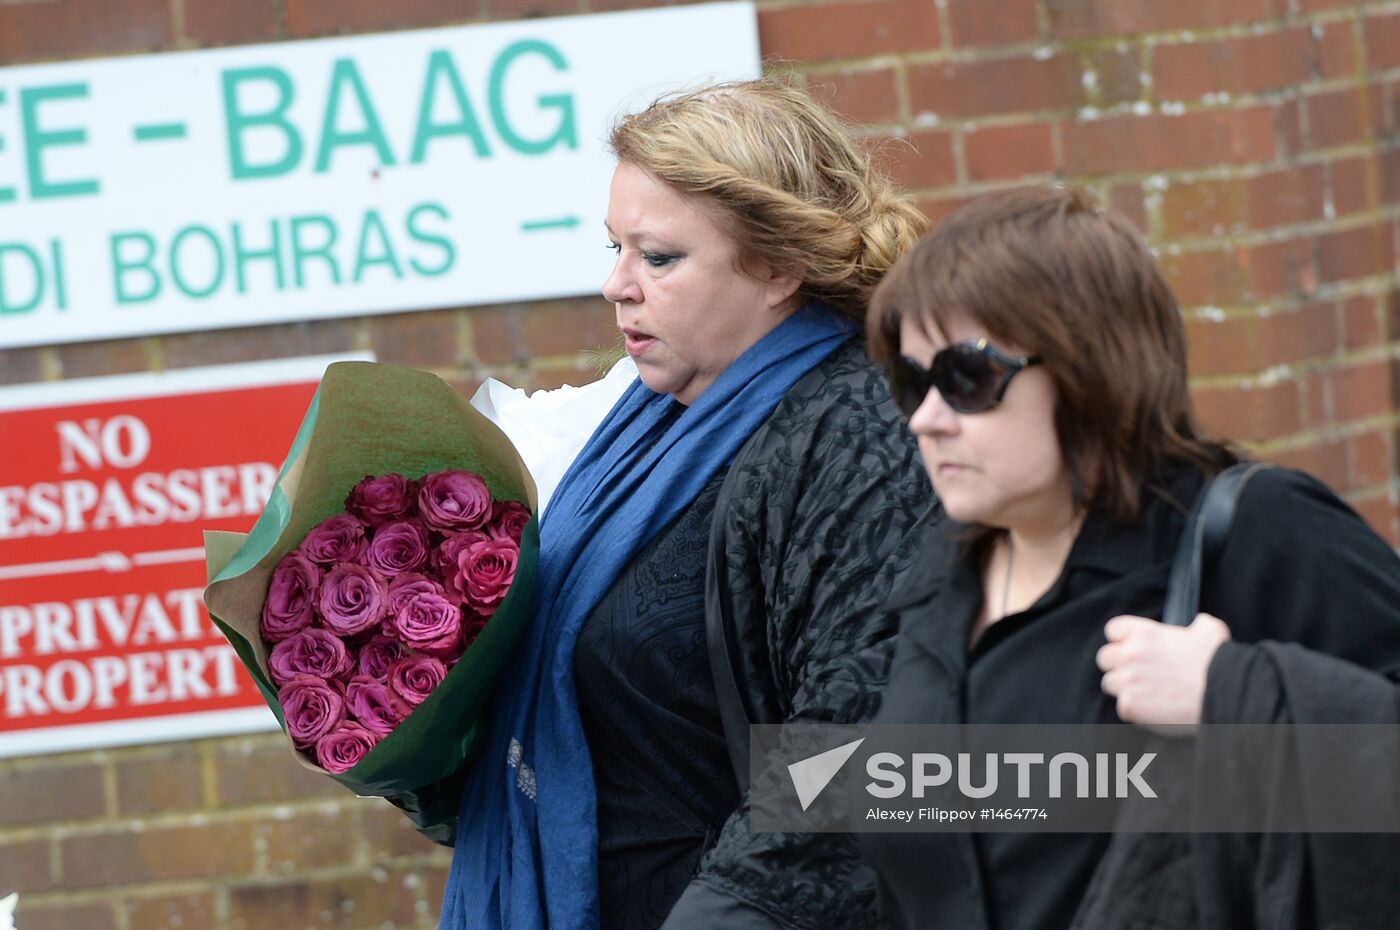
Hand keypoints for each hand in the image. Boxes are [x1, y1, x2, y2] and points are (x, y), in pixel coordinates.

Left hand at [1096, 613, 1230, 730]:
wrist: (1226, 693)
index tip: (1132, 649)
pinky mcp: (1130, 705)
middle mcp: (1130, 654)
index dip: (1122, 640)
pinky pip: (1121, 707)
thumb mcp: (1209, 629)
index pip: (1113, 630)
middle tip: (1138, 675)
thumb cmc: (1218, 661)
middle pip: (1104, 658)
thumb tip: (1197, 624)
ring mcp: (1128, 680)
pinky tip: (1152, 710)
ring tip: (1145, 694)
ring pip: (1109, 683)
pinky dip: (1134, 710)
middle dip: (1118, 665)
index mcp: (1143, 633)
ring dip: (1123, 688)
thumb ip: (1195, 623)